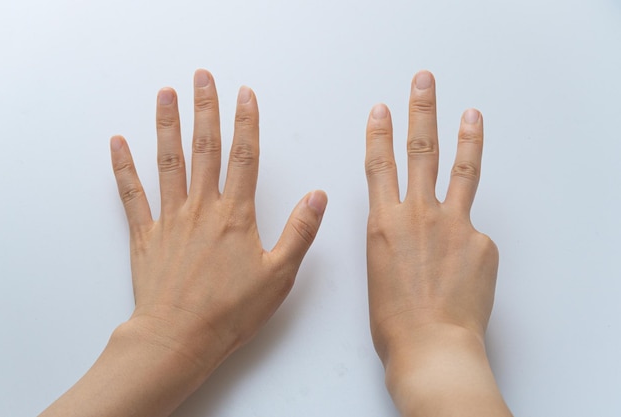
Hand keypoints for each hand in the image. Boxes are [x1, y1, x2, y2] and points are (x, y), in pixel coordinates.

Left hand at [111, 69, 327, 370]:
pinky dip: (123, 167)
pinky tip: (118, 142)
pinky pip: (132, 194)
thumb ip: (300, 232)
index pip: (244, 157)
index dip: (246, 123)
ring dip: (167, 125)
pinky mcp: (145, 235)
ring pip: (169, 162)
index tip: (245, 94)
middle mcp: (202, 208)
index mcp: (235, 216)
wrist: (179, 338)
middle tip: (202, 77)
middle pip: (205, 149)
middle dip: (205, 109)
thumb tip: (317, 197)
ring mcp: (170, 219)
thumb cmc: (230, 311)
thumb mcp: (279, 275)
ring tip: (166, 94)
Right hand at [365, 70, 509, 415]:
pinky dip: (468, 246)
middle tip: (423, 83)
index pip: (379, 165)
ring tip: (472, 114)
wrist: (431, 346)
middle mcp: (419, 215)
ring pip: (461, 171)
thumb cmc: (395, 320)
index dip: (379, 134)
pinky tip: (461, 272)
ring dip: (467, 137)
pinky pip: (474, 235)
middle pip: (421, 151)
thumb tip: (423, 231)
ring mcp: (455, 225)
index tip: (381, 110)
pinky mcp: (482, 241)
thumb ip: (396, 238)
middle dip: (421, 111)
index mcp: (384, 223)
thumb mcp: (379, 269)